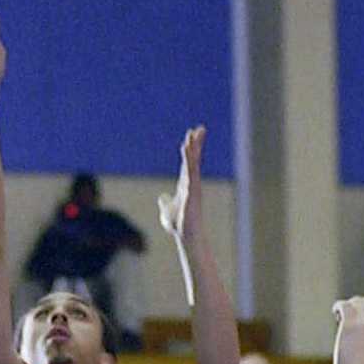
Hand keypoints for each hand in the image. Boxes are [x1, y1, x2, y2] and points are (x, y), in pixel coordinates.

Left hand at [157, 126, 205, 245]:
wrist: (185, 234)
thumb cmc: (177, 223)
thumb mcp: (167, 210)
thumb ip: (165, 202)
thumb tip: (162, 198)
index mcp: (185, 184)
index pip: (188, 162)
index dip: (190, 149)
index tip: (192, 136)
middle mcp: (191, 182)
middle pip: (193, 158)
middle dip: (196, 143)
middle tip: (200, 128)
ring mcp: (193, 185)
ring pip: (193, 161)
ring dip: (194, 147)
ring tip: (195, 132)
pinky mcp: (192, 189)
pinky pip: (190, 170)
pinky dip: (188, 158)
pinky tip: (187, 147)